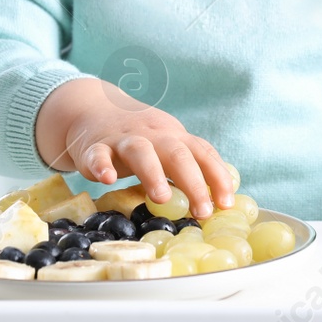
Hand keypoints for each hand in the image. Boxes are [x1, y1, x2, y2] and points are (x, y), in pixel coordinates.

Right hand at [33, 77, 233, 217]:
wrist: (94, 110)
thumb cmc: (141, 138)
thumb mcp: (168, 144)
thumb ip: (190, 165)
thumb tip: (220, 198)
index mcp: (174, 136)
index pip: (202, 153)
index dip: (217, 177)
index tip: (227, 203)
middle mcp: (153, 135)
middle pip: (177, 153)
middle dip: (193, 182)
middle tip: (202, 212)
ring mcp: (123, 139)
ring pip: (141, 151)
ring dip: (153, 173)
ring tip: (162, 198)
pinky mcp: (95, 147)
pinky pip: (98, 155)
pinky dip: (101, 166)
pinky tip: (106, 179)